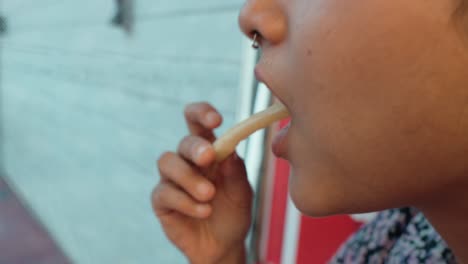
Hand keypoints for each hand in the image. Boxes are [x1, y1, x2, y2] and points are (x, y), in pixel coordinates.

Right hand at [152, 102, 252, 263]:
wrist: (224, 245)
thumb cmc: (233, 212)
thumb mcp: (242, 191)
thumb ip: (236, 171)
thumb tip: (229, 150)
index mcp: (208, 150)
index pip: (197, 122)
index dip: (201, 113)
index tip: (215, 120)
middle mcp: (187, 160)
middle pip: (183, 142)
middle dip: (195, 147)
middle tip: (209, 157)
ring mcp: (171, 180)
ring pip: (167, 162)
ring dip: (189, 177)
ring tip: (209, 195)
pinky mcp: (161, 201)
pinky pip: (165, 193)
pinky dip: (186, 202)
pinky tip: (204, 211)